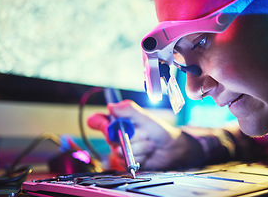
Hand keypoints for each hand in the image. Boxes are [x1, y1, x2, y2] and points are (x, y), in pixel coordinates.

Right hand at [87, 99, 203, 169]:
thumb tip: (111, 106)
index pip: (96, 121)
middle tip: (145, 134)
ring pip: (120, 152)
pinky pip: (127, 162)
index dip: (99, 124)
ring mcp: (120, 149)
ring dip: (140, 148)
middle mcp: (116, 135)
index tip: (109, 127)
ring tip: (150, 143)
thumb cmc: (158, 130)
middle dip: (131, 138)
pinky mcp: (126, 162)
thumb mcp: (145, 117)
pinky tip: (148, 153)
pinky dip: (140, 157)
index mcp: (117, 121)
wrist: (171, 148)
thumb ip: (129, 110)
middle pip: (110, 139)